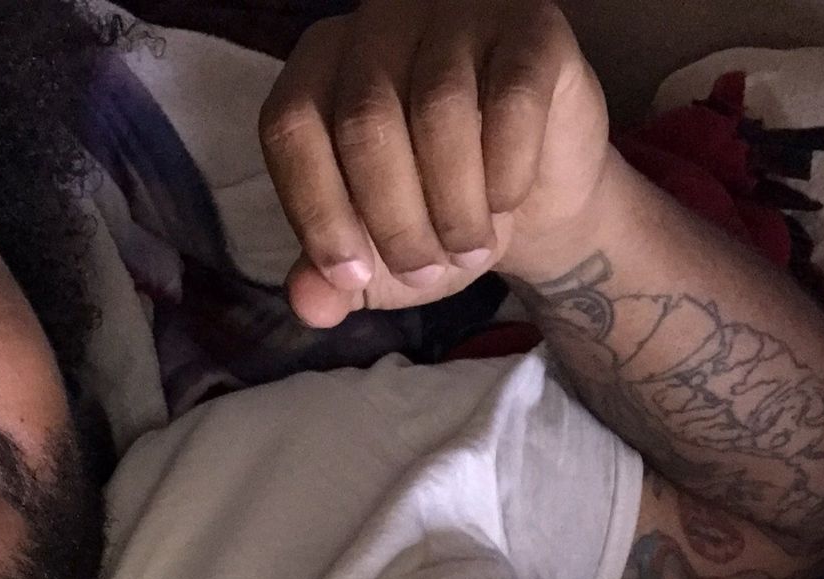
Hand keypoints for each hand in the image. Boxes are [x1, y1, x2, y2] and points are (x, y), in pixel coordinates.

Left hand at [258, 0, 611, 325]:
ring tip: (469, 250)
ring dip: (454, 208)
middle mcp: (379, 23)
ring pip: (437, 110)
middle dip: (395, 223)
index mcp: (321, 68)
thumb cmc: (437, 213)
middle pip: (365, 123)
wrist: (533, 197)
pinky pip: (511, 100)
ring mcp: (456, 12)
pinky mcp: (530, 27)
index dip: (317, 211)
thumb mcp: (376, 261)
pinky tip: (507, 202)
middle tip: (424, 272)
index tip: (353, 277)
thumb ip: (331, 280)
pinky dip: (507, 173)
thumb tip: (308, 304)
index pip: (290, 126)